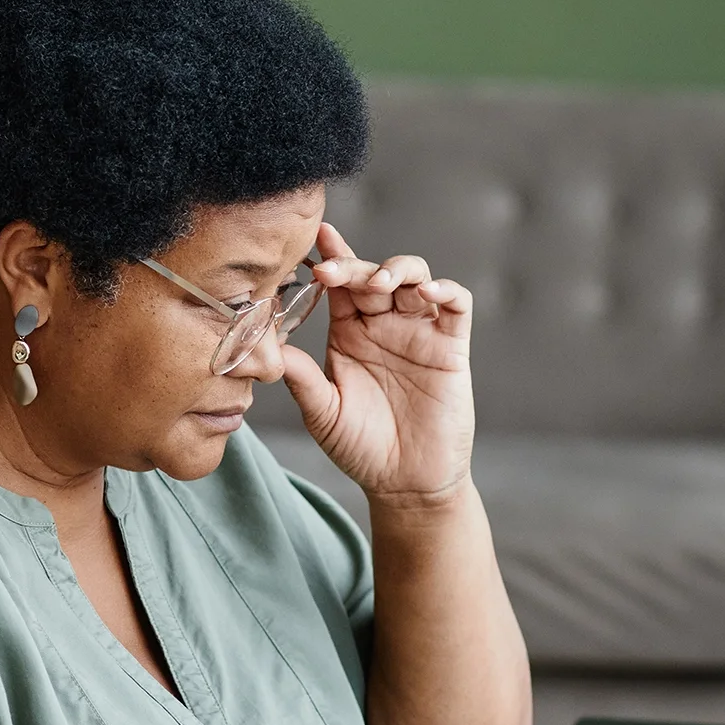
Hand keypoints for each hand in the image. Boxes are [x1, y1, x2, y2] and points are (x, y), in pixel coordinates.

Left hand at [277, 223, 474, 506]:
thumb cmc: (361, 447)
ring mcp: (419, 332)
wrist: (405, 483)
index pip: (340, 285)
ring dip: (397, 269)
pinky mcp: (451, 347)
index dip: (331, 259)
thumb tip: (267, 348)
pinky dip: (445, 290)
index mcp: (349, 333)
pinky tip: (426, 292)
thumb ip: (301, 378)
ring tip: (378, 283)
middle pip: (372, 274)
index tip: (314, 241)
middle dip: (354, 266)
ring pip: (415, 277)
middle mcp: (384, 325)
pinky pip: (456, 305)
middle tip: (332, 272)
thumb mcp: (323, 412)